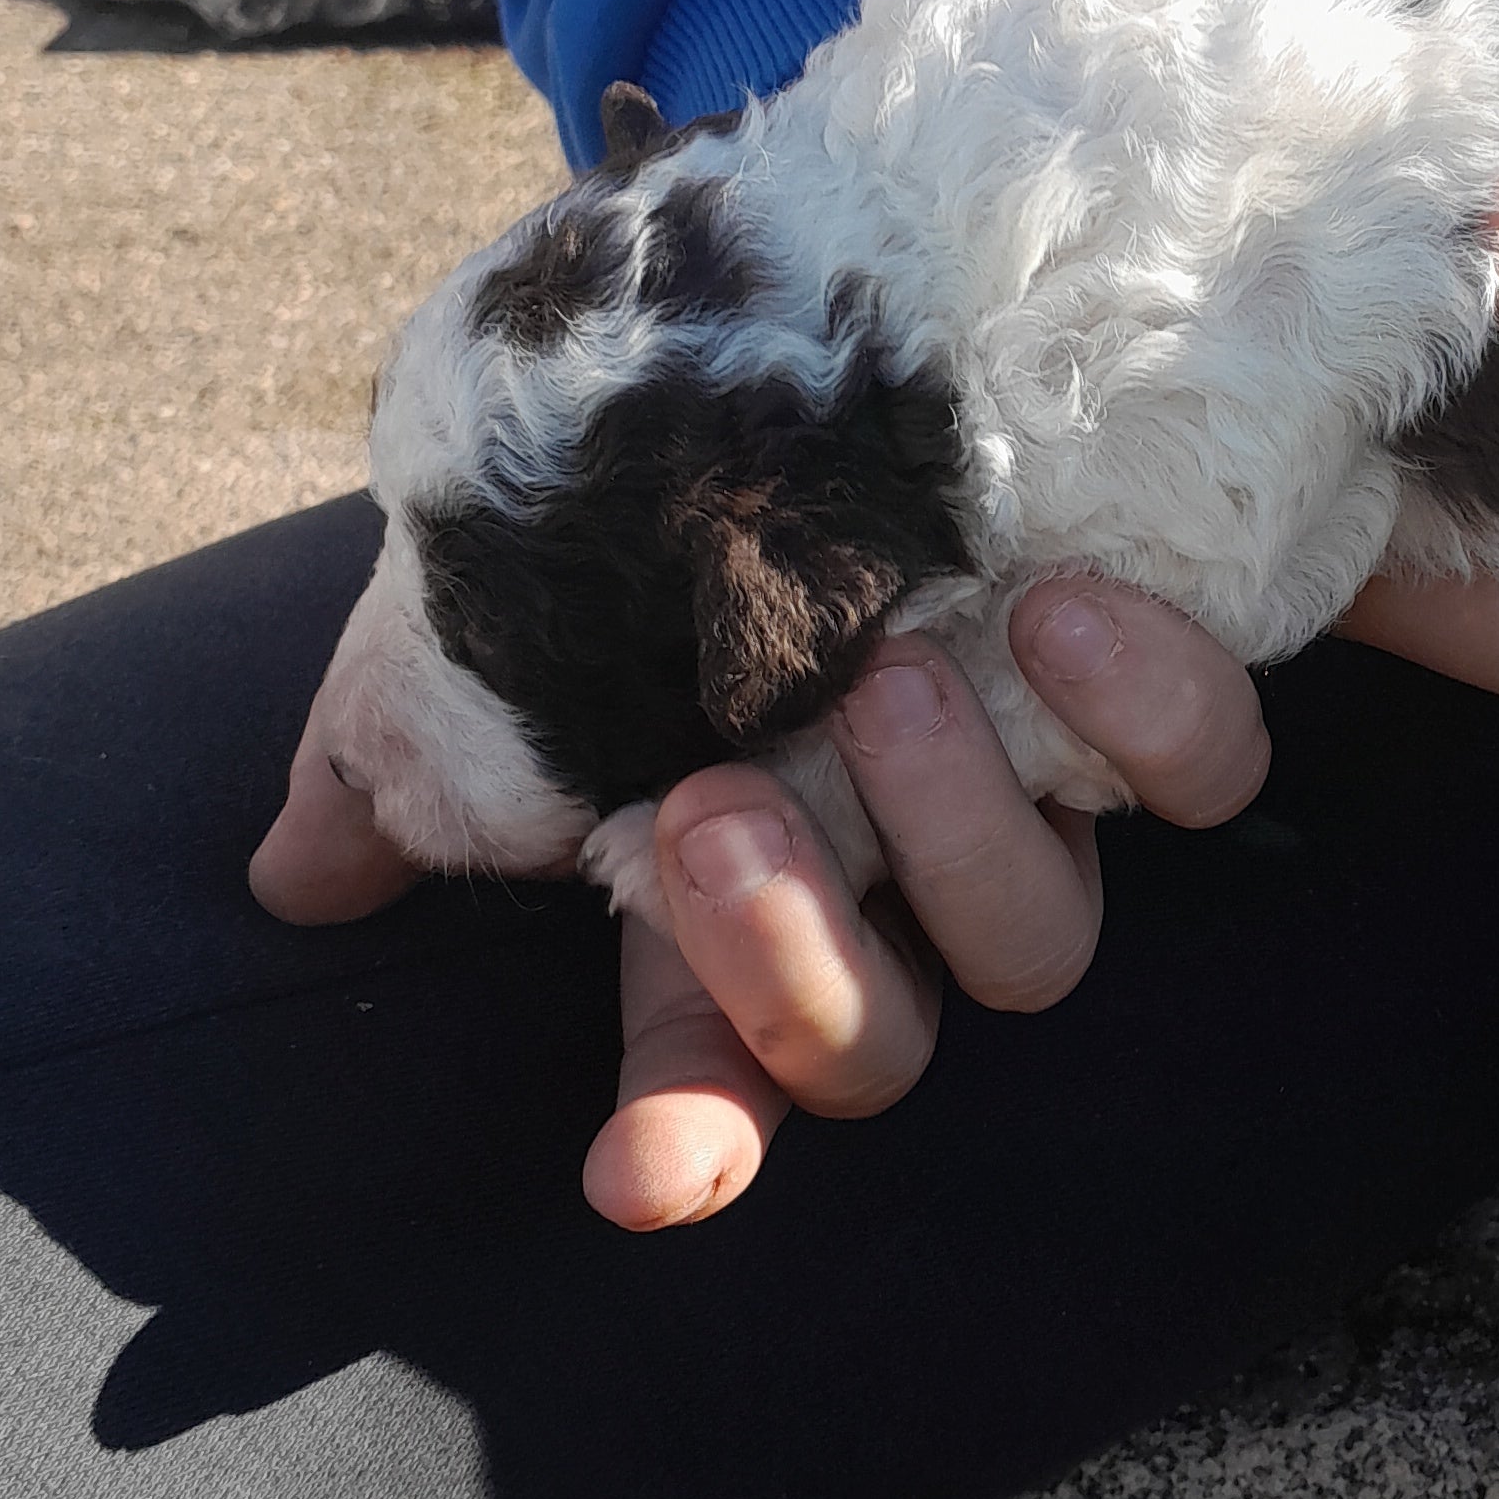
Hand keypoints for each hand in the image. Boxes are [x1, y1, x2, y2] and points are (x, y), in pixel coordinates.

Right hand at [251, 579, 1267, 1226]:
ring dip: (952, 836)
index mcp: (717, 892)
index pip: (704, 1066)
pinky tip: (1060, 616)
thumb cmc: (618, 499)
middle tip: (716, 805)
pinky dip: (1145, 721)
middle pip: (877, 1044)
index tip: (642, 1176)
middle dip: (790, 964)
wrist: (791, 323)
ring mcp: (1016, 790)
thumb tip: (295, 878)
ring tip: (882, 682)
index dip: (685, 1131)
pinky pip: (1202, 775)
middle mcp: (876, 872)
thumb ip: (393, 763)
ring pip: (1034, 942)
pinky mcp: (1142, 695)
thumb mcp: (470, 625)